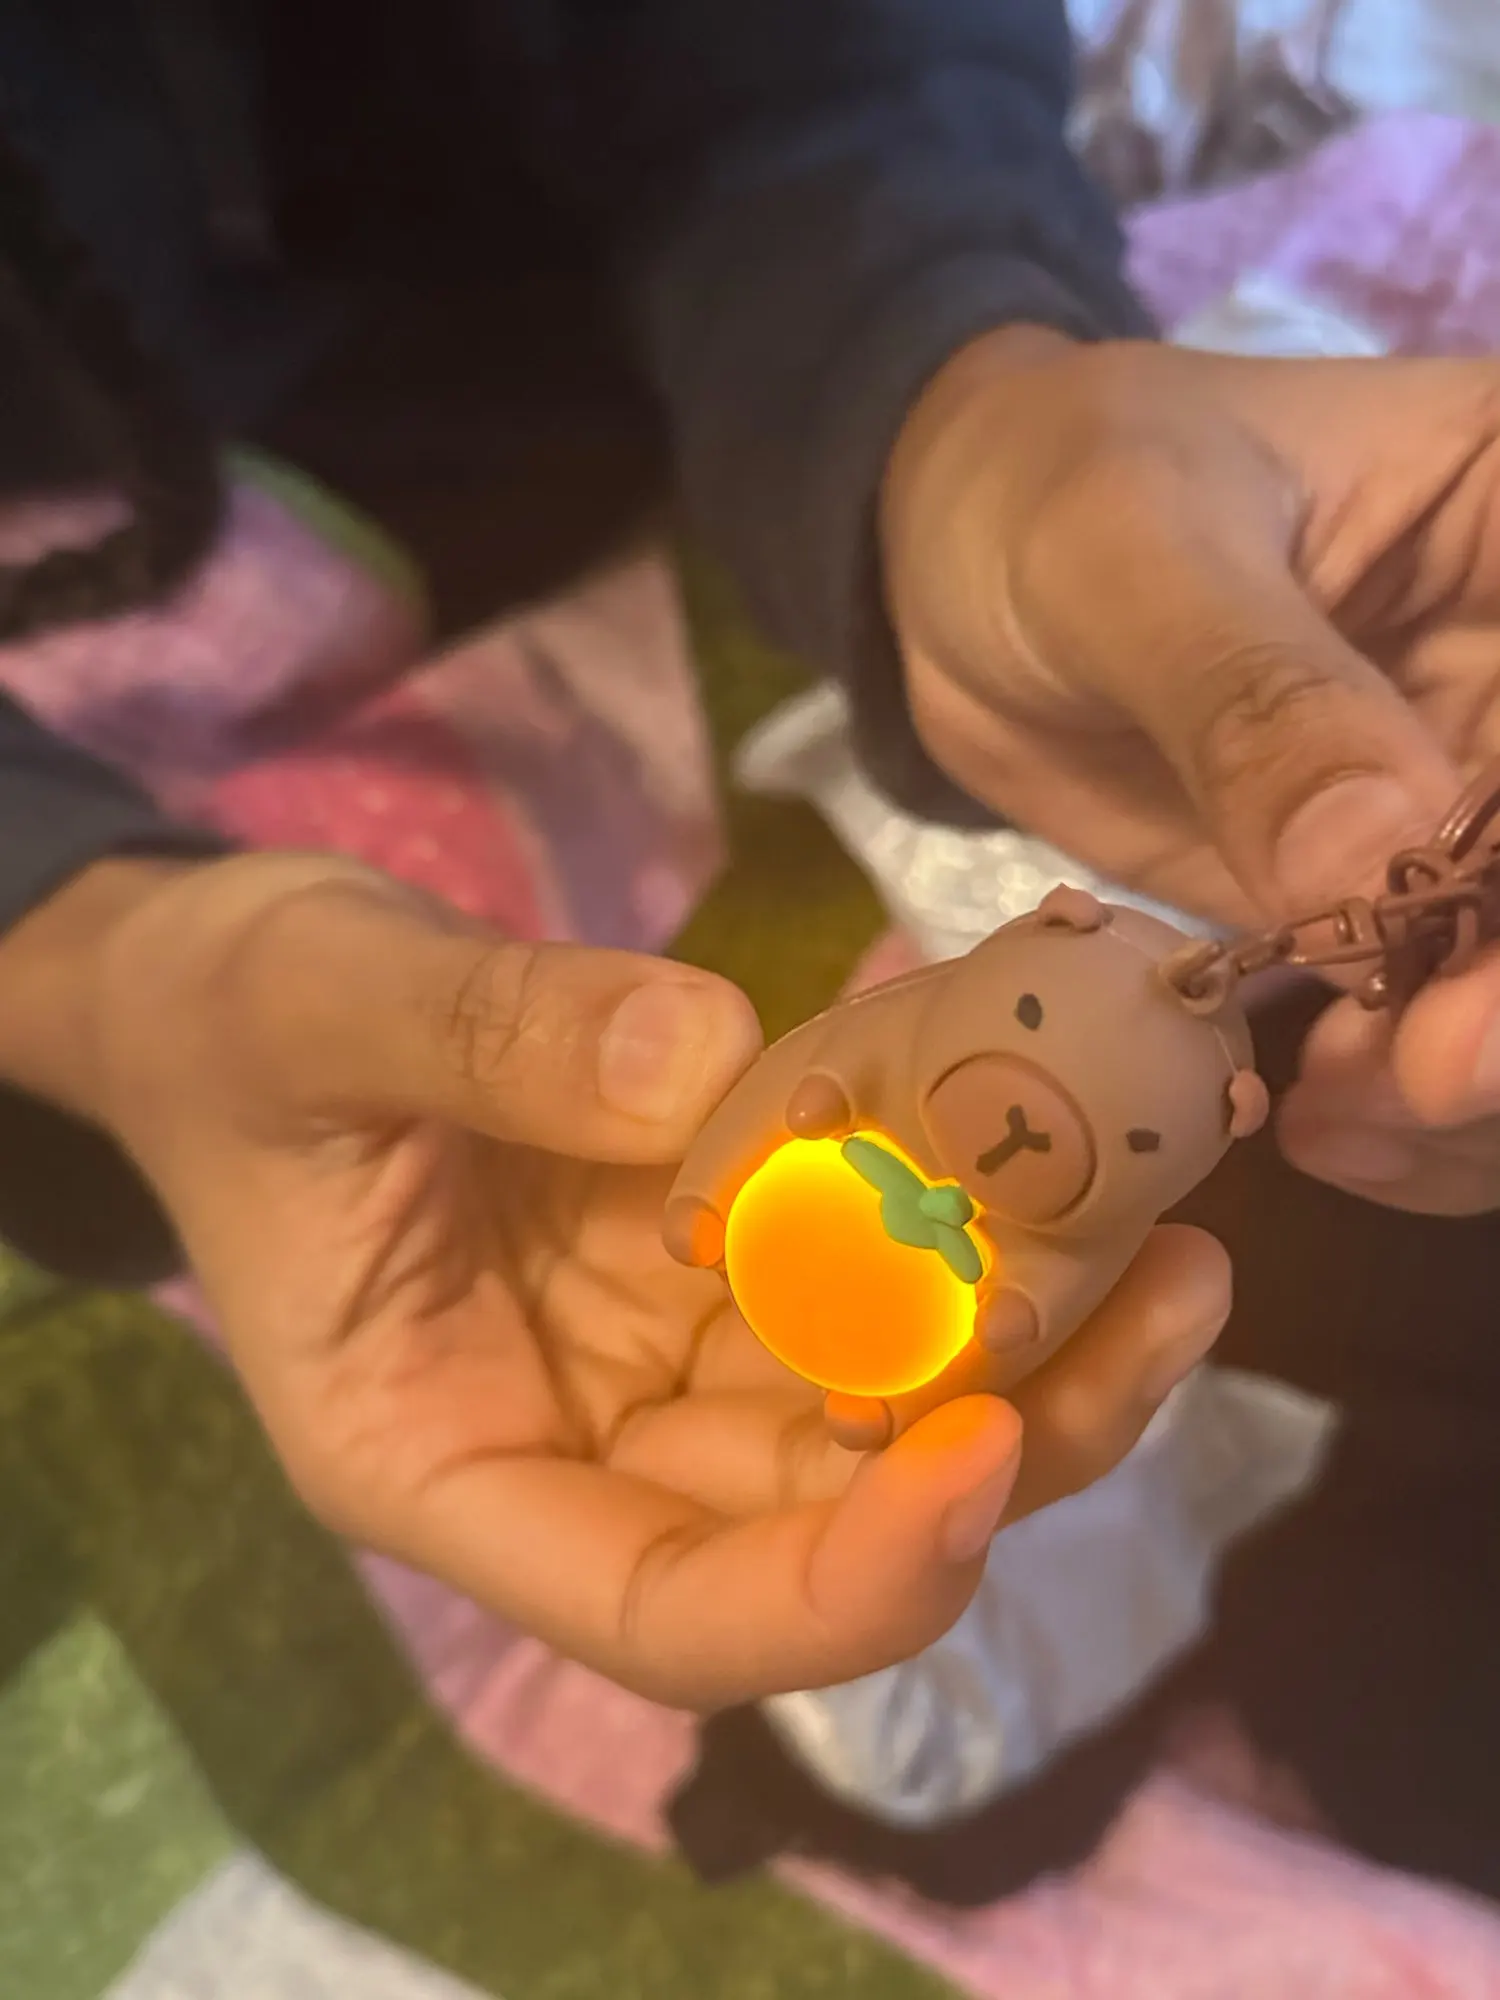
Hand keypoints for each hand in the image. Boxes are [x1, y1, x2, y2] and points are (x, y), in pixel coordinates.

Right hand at [0, 852, 1231, 1704]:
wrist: (230, 975)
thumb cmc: (227, 1025)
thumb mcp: (317, 1014)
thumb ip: (486, 1038)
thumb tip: (698, 1064)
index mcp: (448, 1465)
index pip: (667, 1607)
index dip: (840, 1578)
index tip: (980, 1454)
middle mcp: (580, 1437)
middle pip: (819, 1512)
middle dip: (1008, 1437)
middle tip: (1167, 1294)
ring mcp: (657, 1339)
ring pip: (869, 1395)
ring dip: (1028, 1328)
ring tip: (1171, 1223)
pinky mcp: (709, 1240)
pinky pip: (856, 1252)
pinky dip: (955, 1206)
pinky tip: (1053, 1115)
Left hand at [883, 326, 1499, 1207]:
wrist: (964, 567)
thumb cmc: (1048, 492)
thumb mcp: (1125, 549)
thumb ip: (1250, 695)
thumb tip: (1376, 860)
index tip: (1456, 1028)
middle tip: (1403, 1090)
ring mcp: (1476, 797)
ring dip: (1472, 1091)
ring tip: (1331, 1119)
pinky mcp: (1398, 897)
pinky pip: (1443, 1023)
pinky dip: (1406, 1104)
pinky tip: (1317, 1125)